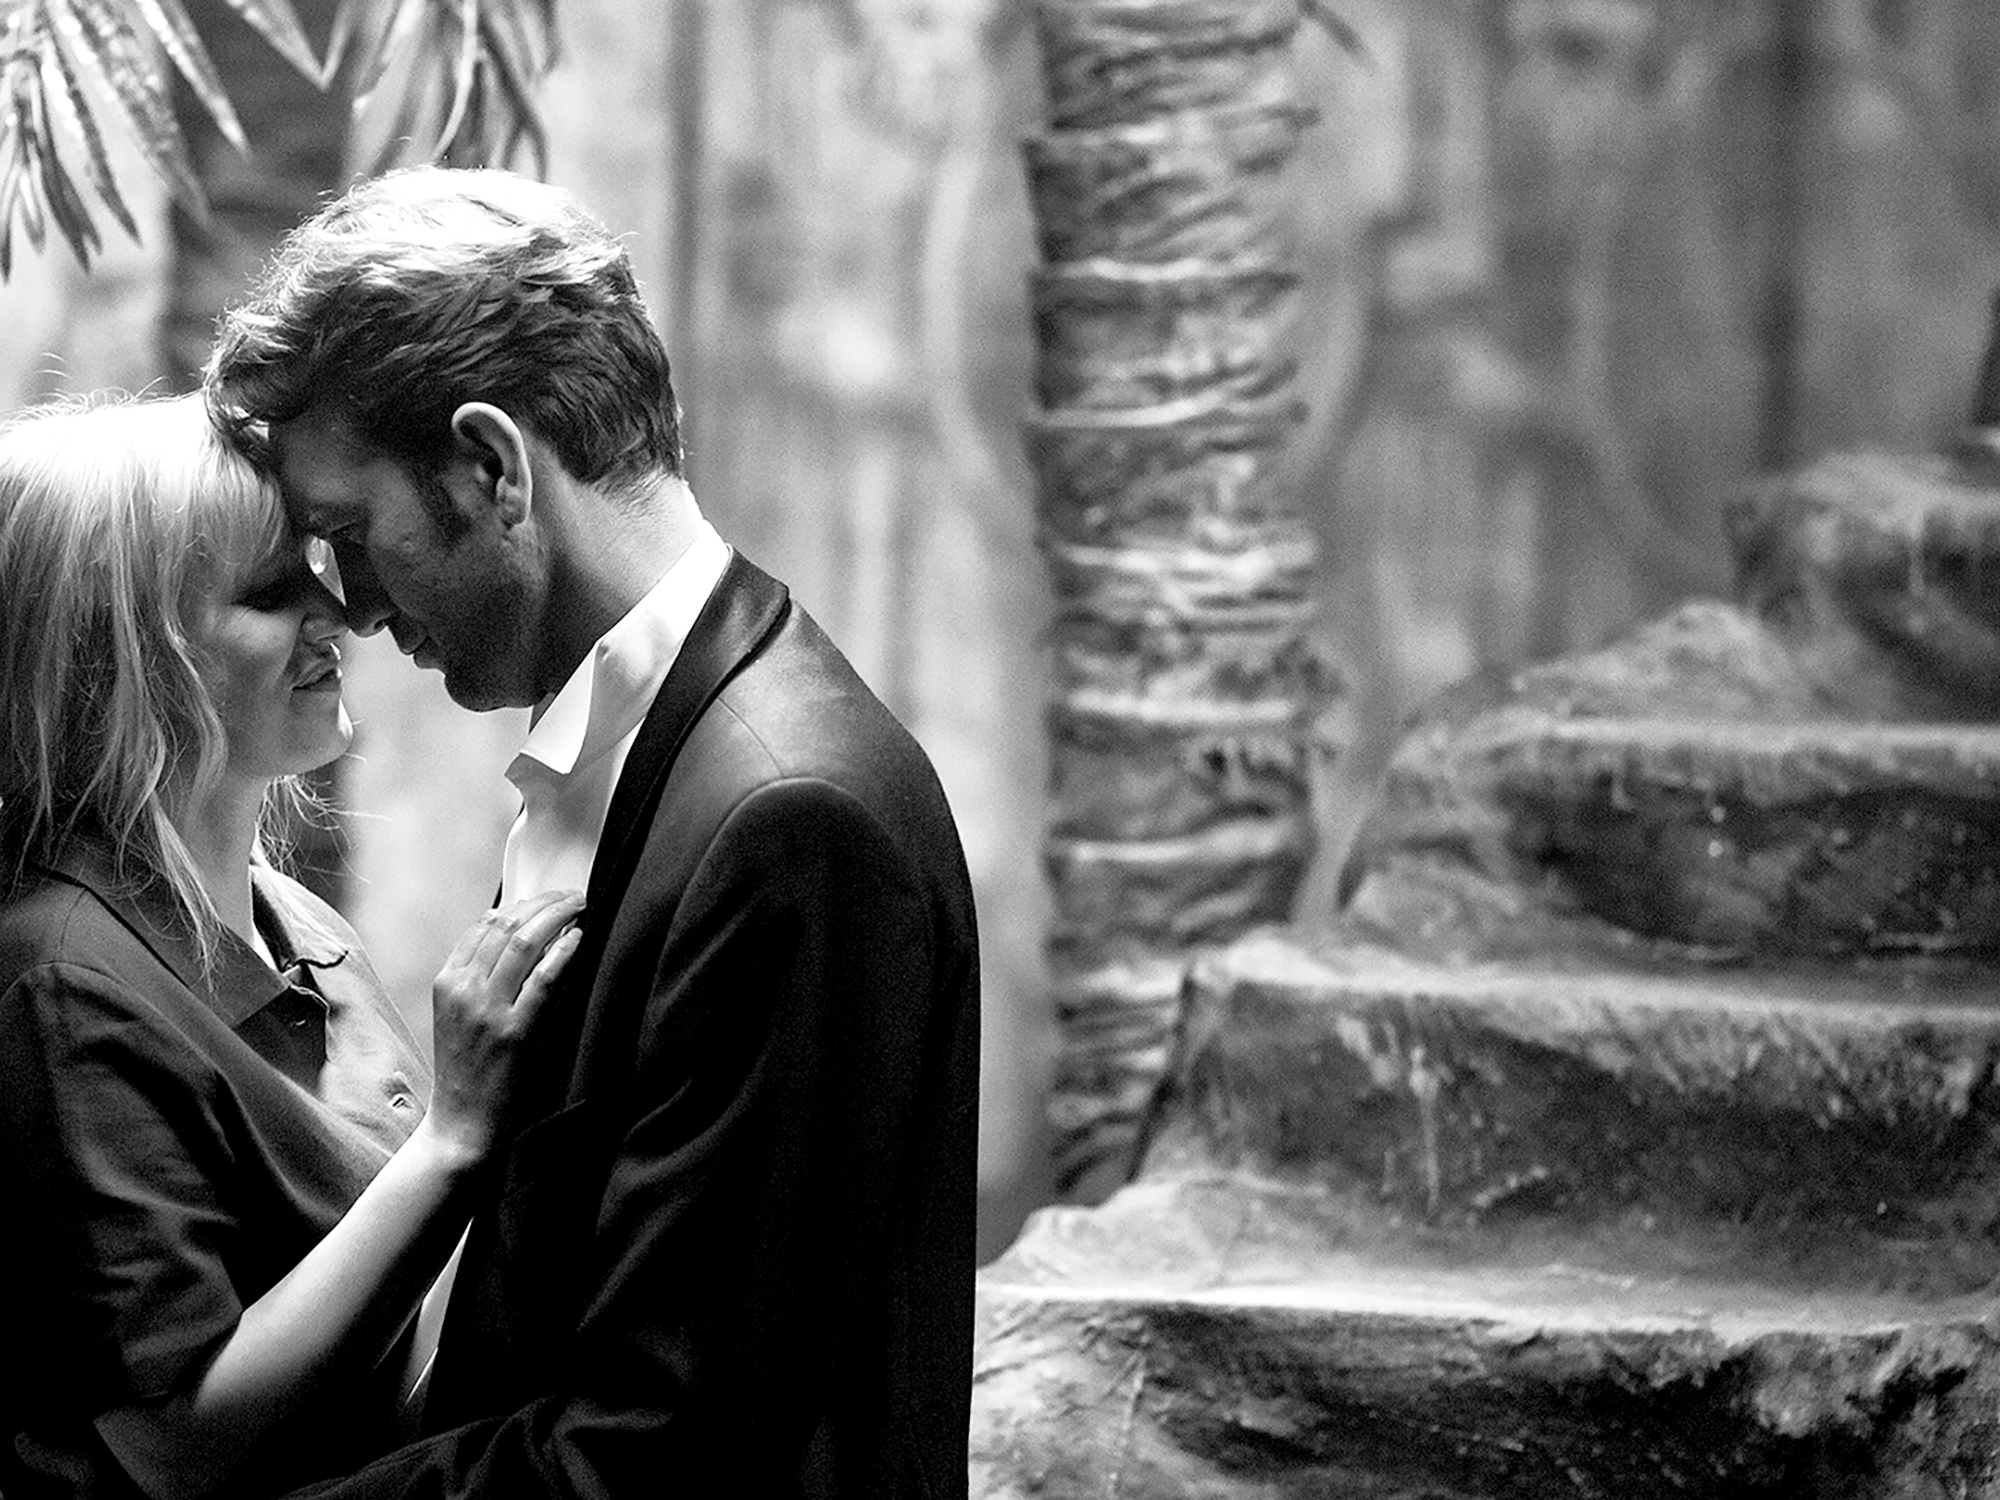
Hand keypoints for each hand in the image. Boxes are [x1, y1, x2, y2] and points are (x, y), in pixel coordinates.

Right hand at [422, 889, 585, 1163]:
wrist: (463, 1120)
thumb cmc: (467, 1065)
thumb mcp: (458, 1012)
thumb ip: (477, 973)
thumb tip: (505, 922)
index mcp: (447, 982)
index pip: (484, 925)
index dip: (520, 903)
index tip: (546, 896)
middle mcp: (464, 990)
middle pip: (506, 926)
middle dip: (543, 902)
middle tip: (572, 895)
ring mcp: (489, 1010)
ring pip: (525, 943)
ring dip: (557, 916)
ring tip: (580, 906)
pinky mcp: (516, 1032)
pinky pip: (544, 979)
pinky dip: (563, 952)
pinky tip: (578, 938)